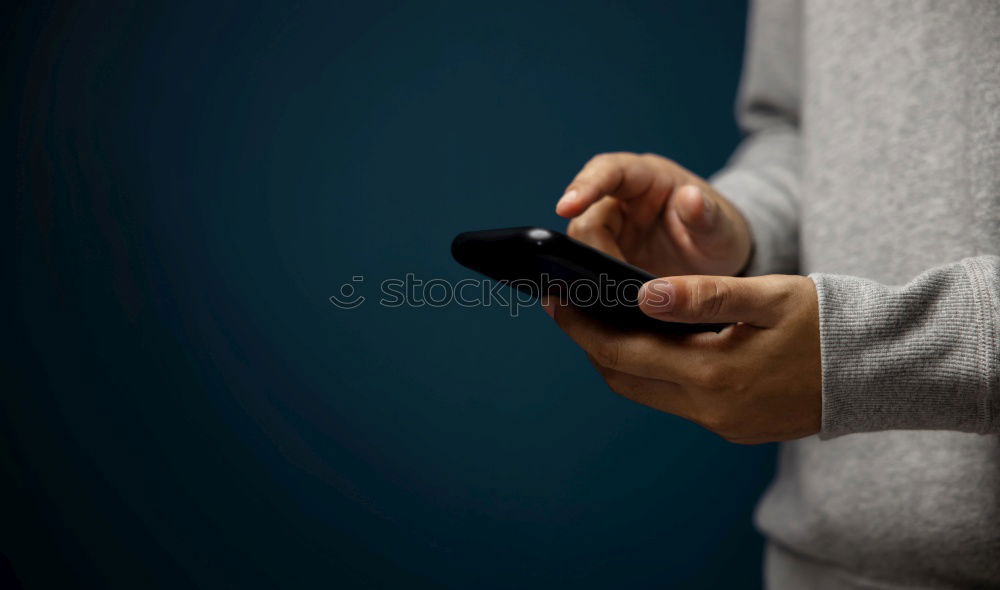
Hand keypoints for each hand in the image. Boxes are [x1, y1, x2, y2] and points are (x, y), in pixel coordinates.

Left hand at [547, 274, 821, 443]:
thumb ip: (704, 295)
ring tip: (601, 318)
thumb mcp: (768, 297)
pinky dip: (652, 371)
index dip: (583, 325)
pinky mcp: (735, 427)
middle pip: (625, 378)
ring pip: (647, 392)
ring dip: (620, 358)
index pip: (623, 352)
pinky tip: (651, 341)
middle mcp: (710, 409)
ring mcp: (722, 424)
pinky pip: (675, 400)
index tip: (555, 297)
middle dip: (591, 342)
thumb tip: (643, 293)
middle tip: (568, 305)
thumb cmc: (828, 322)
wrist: (882, 370)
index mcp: (714, 374)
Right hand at [556, 152, 751, 276]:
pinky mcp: (605, 253)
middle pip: (586, 216)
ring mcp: (610, 227)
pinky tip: (606, 300)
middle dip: (593, 249)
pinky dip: (594, 282)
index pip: (608, 171)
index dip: (584, 186)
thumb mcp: (722, 229)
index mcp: (648, 177)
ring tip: (620, 294)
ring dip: (593, 270)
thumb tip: (690, 198)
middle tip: (616, 282)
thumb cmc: (720, 235)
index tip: (564, 207)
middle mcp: (620, 198)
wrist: (717, 262)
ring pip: (581, 245)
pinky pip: (586, 266)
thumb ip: (708, 216)